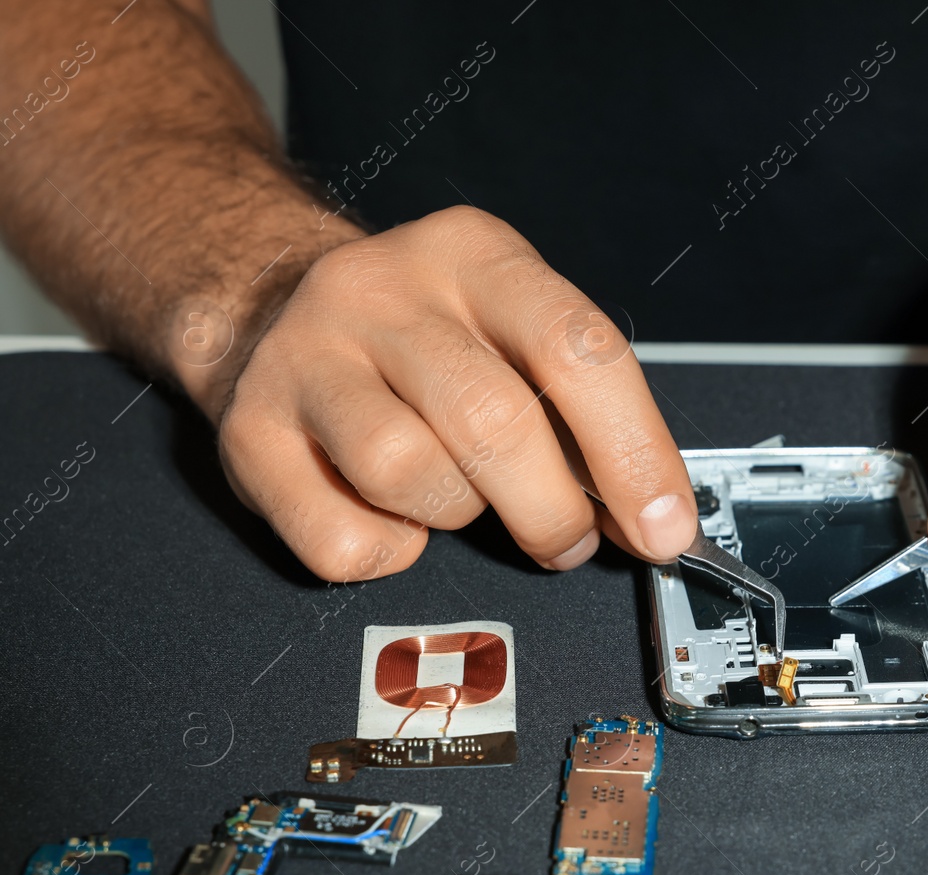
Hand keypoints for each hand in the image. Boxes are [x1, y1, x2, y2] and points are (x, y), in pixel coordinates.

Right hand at [215, 206, 698, 581]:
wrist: (268, 302)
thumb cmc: (425, 339)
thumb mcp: (512, 331)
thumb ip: (583, 410)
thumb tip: (653, 514)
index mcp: (474, 254)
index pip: (575, 348)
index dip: (633, 449)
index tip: (664, 526)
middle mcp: (382, 289)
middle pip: (493, 420)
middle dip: (551, 509)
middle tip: (565, 540)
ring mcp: (305, 355)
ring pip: (407, 474)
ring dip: (456, 515)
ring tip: (457, 496)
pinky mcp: (247, 430)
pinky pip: (341, 540)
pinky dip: (386, 551)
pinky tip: (390, 513)